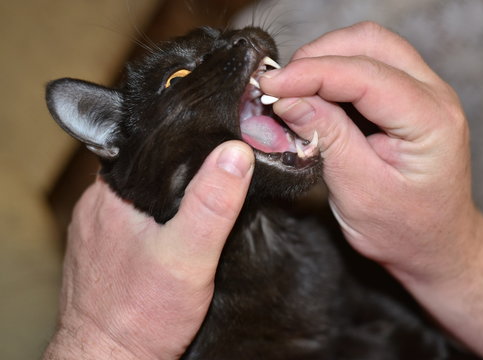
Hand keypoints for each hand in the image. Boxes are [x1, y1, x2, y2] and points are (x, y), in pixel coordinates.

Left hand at [42, 141, 253, 359]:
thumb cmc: (140, 314)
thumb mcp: (188, 254)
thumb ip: (212, 204)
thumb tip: (235, 153)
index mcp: (111, 191)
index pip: (153, 145)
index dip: (190, 139)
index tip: (222, 137)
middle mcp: (98, 205)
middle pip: (152, 170)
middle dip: (185, 169)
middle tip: (222, 169)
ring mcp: (99, 230)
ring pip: (146, 196)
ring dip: (171, 197)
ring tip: (204, 199)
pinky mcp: (106, 252)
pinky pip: (138, 221)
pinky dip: (159, 222)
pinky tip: (178, 234)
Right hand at [261, 21, 476, 280]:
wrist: (435, 244)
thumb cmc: (404, 229)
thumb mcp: (358, 190)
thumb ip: (327, 138)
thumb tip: (288, 99)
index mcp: (431, 121)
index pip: (366, 75)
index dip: (312, 74)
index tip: (270, 86)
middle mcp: (435, 95)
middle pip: (371, 43)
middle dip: (319, 56)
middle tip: (280, 86)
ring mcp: (424, 92)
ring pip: (369, 46)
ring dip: (326, 61)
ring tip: (292, 91)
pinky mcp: (408, 97)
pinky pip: (369, 65)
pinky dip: (335, 73)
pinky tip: (313, 96)